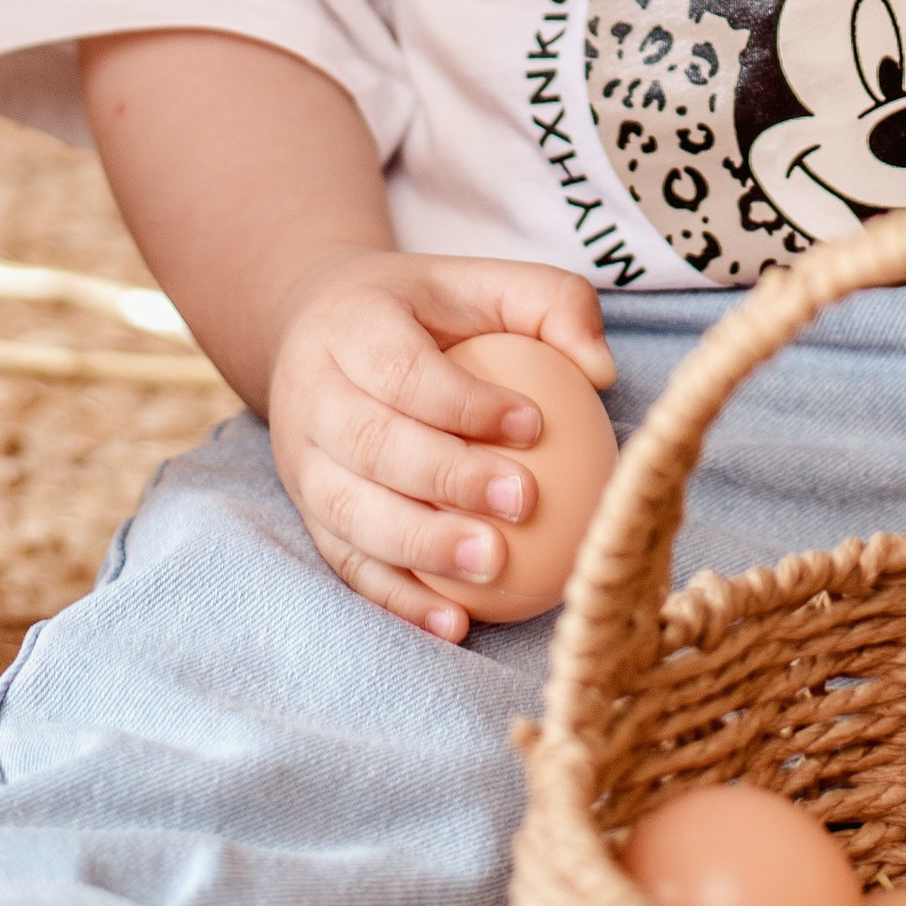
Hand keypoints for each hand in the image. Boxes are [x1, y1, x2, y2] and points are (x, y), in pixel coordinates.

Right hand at [263, 245, 613, 640]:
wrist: (321, 331)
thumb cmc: (427, 313)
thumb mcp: (487, 281)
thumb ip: (553, 303)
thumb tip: (601, 370)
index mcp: (352, 327)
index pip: (402, 369)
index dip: (464, 402)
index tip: (535, 424)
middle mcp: (314, 396)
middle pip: (372, 445)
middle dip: (447, 480)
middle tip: (524, 502)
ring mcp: (303, 464)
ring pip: (352, 514)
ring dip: (423, 547)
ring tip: (494, 565)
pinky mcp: (309, 516)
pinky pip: (349, 564)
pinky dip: (399, 599)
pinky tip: (456, 623)